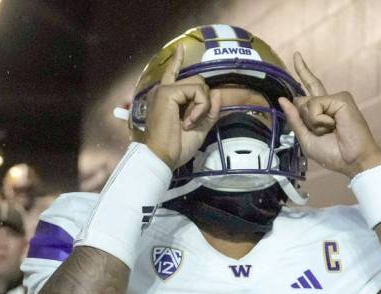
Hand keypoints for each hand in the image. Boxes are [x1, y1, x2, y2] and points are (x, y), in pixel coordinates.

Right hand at [144, 45, 221, 168]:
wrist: (163, 157)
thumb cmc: (176, 148)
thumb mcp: (199, 128)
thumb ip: (208, 111)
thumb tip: (217, 93)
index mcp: (166, 99)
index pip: (173, 74)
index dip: (177, 61)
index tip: (180, 49)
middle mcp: (163, 91)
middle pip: (197, 82)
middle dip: (204, 101)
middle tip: (193, 123)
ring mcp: (164, 90)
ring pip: (199, 85)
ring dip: (202, 106)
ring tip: (189, 123)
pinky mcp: (167, 93)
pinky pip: (196, 92)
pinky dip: (199, 108)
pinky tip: (188, 122)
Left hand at [279, 52, 380, 177]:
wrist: (352, 160)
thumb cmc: (332, 153)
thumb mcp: (306, 139)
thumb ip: (294, 119)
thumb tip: (282, 99)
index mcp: (321, 111)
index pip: (308, 88)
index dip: (302, 71)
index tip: (296, 55)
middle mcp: (328, 102)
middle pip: (304, 94)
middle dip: (305, 119)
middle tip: (324, 133)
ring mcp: (335, 99)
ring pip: (306, 104)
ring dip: (312, 123)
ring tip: (329, 131)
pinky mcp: (341, 98)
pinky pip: (315, 105)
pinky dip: (319, 120)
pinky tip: (334, 126)